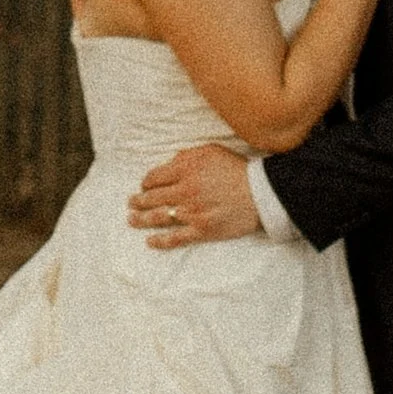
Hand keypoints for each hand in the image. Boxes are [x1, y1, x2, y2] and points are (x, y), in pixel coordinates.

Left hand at [130, 144, 260, 247]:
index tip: (144, 186)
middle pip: (151, 198)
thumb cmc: (236, 170)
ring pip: (157, 218)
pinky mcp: (201, 231)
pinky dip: (160, 241)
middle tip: (131, 203)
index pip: (154, 177)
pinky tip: (150, 242)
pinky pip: (175, 238)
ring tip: (131, 220)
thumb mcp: (211, 151)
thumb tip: (169, 164)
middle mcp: (184, 191)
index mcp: (185, 169)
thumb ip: (187, 156)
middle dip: (138, 201)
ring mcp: (191, 213)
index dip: (145, 182)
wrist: (260, 193)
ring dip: (140, 219)